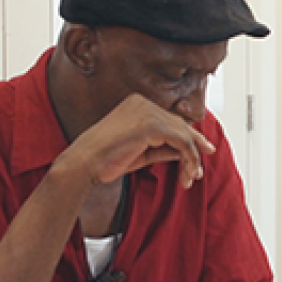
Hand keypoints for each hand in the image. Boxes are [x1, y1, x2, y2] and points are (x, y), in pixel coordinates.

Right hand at [60, 94, 215, 188]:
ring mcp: (148, 111)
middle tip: (198, 173)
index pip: (171, 121)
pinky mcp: (151, 124)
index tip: (196, 160)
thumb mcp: (142, 152)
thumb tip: (187, 151)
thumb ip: (164, 147)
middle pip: (180, 126)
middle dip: (194, 150)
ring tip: (190, 178)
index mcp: (138, 104)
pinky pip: (181, 141)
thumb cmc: (107, 160)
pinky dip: (188, 158)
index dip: (188, 140)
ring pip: (184, 134)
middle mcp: (144, 103)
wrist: (83, 165)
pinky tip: (186, 173)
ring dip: (192, 158)